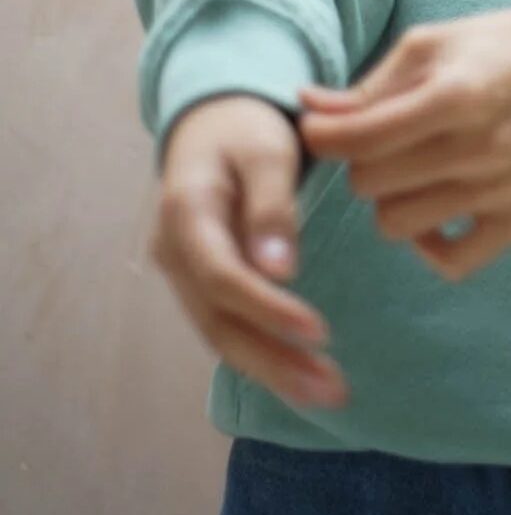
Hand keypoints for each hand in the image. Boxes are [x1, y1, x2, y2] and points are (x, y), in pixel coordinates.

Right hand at [147, 94, 348, 408]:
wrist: (212, 122)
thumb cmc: (245, 128)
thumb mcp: (266, 148)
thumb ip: (272, 203)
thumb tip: (280, 270)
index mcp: (185, 213)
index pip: (222, 277)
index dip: (268, 309)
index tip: (320, 332)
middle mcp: (174, 253)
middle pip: (220, 321)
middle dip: (275, 360)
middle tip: (332, 389)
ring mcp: (184, 274)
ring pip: (222, 334)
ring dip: (273, 369)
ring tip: (328, 392)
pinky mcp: (202, 285)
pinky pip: (228, 327)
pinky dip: (263, 355)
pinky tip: (302, 377)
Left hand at [296, 8, 510, 283]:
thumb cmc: (496, 47)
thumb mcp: (430, 45)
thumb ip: (369, 86)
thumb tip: (308, 109)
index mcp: (455, 96)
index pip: (360, 138)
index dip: (323, 136)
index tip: (319, 128)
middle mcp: (479, 148)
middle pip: (370, 184)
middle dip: (359, 162)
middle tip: (378, 141)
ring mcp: (501, 190)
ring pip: (396, 224)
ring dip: (389, 198)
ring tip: (410, 169)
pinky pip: (451, 262)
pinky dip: (429, 244)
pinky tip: (433, 210)